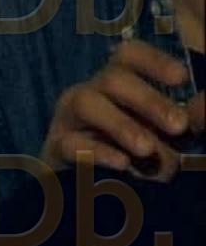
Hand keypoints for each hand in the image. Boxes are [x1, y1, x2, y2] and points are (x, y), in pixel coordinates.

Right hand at [41, 41, 198, 180]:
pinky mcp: (54, 147)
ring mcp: (67, 119)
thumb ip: (184, 120)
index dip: (153, 61)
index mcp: (116, 84)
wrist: (84, 190)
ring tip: (147, 149)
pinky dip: (97, 152)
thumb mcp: (165, 135)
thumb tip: (203, 108)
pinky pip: (70, 143)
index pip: (128, 55)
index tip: (181, 78)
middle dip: (149, 101)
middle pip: (113, 79)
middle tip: (178, 126)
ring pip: (86, 103)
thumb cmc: (132, 154)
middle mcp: (89, 93)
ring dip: (121, 124)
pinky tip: (122, 164)